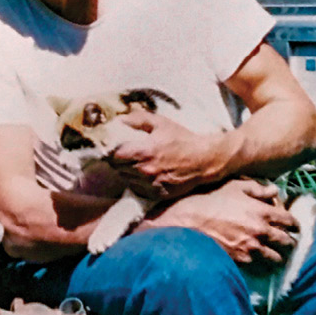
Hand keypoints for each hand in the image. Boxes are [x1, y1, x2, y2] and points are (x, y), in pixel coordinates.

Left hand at [108, 110, 228, 198]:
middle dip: (118, 161)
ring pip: (127, 179)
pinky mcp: (158, 195)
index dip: (111, 151)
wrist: (203, 160)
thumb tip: (120, 119)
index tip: (113, 147)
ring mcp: (151, 185)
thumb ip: (138, 119)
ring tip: (136, 163)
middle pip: (118, 168)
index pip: (114, 155)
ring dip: (127, 172)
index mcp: (144, 152)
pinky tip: (144, 174)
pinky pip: (138, 189)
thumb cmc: (181, 139)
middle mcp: (145, 170)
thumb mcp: (161, 123)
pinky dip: (137, 182)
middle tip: (124, 154)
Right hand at [140, 178, 299, 268]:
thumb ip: (257, 189)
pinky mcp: (242, 260)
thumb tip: (274, 191)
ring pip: (276, 258)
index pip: (290, 221)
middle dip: (289, 242)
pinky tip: (257, 259)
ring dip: (277, 255)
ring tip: (275, 254)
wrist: (190, 221)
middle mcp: (262, 231)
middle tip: (288, 241)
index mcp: (263, 211)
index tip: (294, 226)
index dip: (295, 224)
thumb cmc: (210, 199)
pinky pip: (259, 265)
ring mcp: (252, 248)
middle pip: (287, 242)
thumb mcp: (233, 187)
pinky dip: (261, 263)